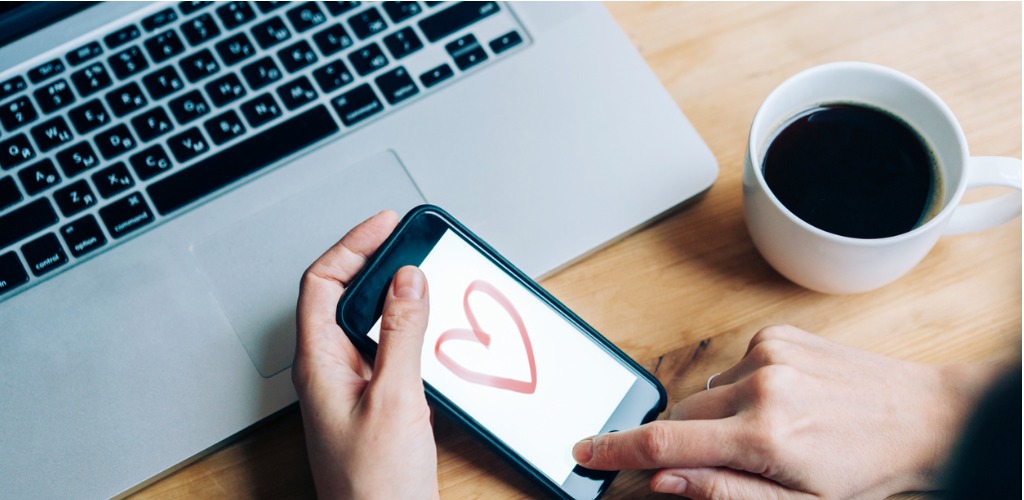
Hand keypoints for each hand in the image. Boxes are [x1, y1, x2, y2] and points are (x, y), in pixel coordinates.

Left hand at [292, 211, 438, 498]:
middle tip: (407, 240)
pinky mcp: (374, 404)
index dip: (352, 245)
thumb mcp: (395, 398)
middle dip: (375, 262)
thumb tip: (407, 280)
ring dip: (395, 297)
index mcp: (319, 363)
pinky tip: (431, 333)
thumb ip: (401, 334)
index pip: (322, 282)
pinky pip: (386, 351)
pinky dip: (408, 331)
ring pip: (367, 323)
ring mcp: (351, 388)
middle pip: (342, 296)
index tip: (386, 224)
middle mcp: (330, 371)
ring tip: (423, 276)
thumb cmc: (373, 486)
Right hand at [572, 325, 996, 498]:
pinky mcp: (777, 334)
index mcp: (765, 436)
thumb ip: (724, 492)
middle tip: (723, 462)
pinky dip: (741, 390)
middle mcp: (761, 385)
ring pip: (705, 392)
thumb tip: (663, 480)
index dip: (617, 450)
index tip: (585, 452)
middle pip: (681, 414)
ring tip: (770, 434)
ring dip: (718, 417)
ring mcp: (769, 353)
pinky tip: (780, 403)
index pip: (667, 442)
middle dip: (683, 441)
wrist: (927, 418)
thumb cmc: (870, 472)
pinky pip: (731, 368)